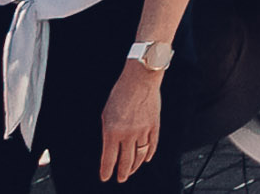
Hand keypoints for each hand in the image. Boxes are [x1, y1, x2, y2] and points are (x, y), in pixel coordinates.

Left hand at [97, 58, 168, 184]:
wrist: (140, 79)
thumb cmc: (120, 93)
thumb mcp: (106, 114)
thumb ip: (108, 132)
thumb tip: (111, 147)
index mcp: (112, 131)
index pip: (109, 159)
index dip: (106, 171)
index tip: (105, 178)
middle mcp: (128, 134)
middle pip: (125, 162)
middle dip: (122, 173)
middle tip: (120, 179)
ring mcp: (143, 130)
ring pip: (139, 156)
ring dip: (134, 166)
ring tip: (130, 171)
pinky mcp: (154, 125)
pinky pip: (152, 145)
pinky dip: (149, 154)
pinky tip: (145, 159)